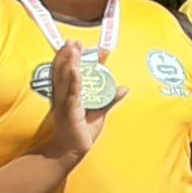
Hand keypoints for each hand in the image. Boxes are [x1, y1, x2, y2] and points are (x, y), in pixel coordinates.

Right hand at [39, 43, 118, 162]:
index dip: (79, 59)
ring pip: (66, 79)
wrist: (71, 151)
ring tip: (73, 48)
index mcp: (71, 95)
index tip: (86, 46)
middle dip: (70, 55)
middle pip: (66, 71)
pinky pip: (71, 94)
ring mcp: (65, 103)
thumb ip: (111, 100)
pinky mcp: (68, 111)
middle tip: (75, 41)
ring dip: (70, 62)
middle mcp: (65, 96)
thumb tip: (126, 88)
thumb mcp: (101, 113)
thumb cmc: (83, 133)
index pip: (74, 73)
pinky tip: (75, 70)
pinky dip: (73, 81)